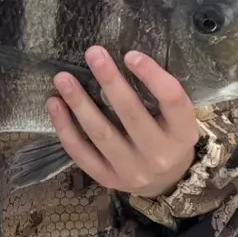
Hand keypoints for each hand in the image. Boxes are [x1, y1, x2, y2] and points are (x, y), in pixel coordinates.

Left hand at [48, 48, 201, 198]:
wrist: (165, 182)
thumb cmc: (167, 135)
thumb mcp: (175, 118)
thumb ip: (157, 94)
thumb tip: (122, 56)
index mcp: (183, 133)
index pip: (173, 101)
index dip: (152, 76)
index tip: (130, 55)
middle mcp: (160, 154)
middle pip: (132, 115)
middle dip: (110, 82)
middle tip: (93, 54)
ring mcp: (132, 170)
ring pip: (101, 134)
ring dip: (79, 103)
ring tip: (63, 78)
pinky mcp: (107, 178)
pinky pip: (81, 152)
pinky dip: (65, 127)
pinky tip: (54, 104)